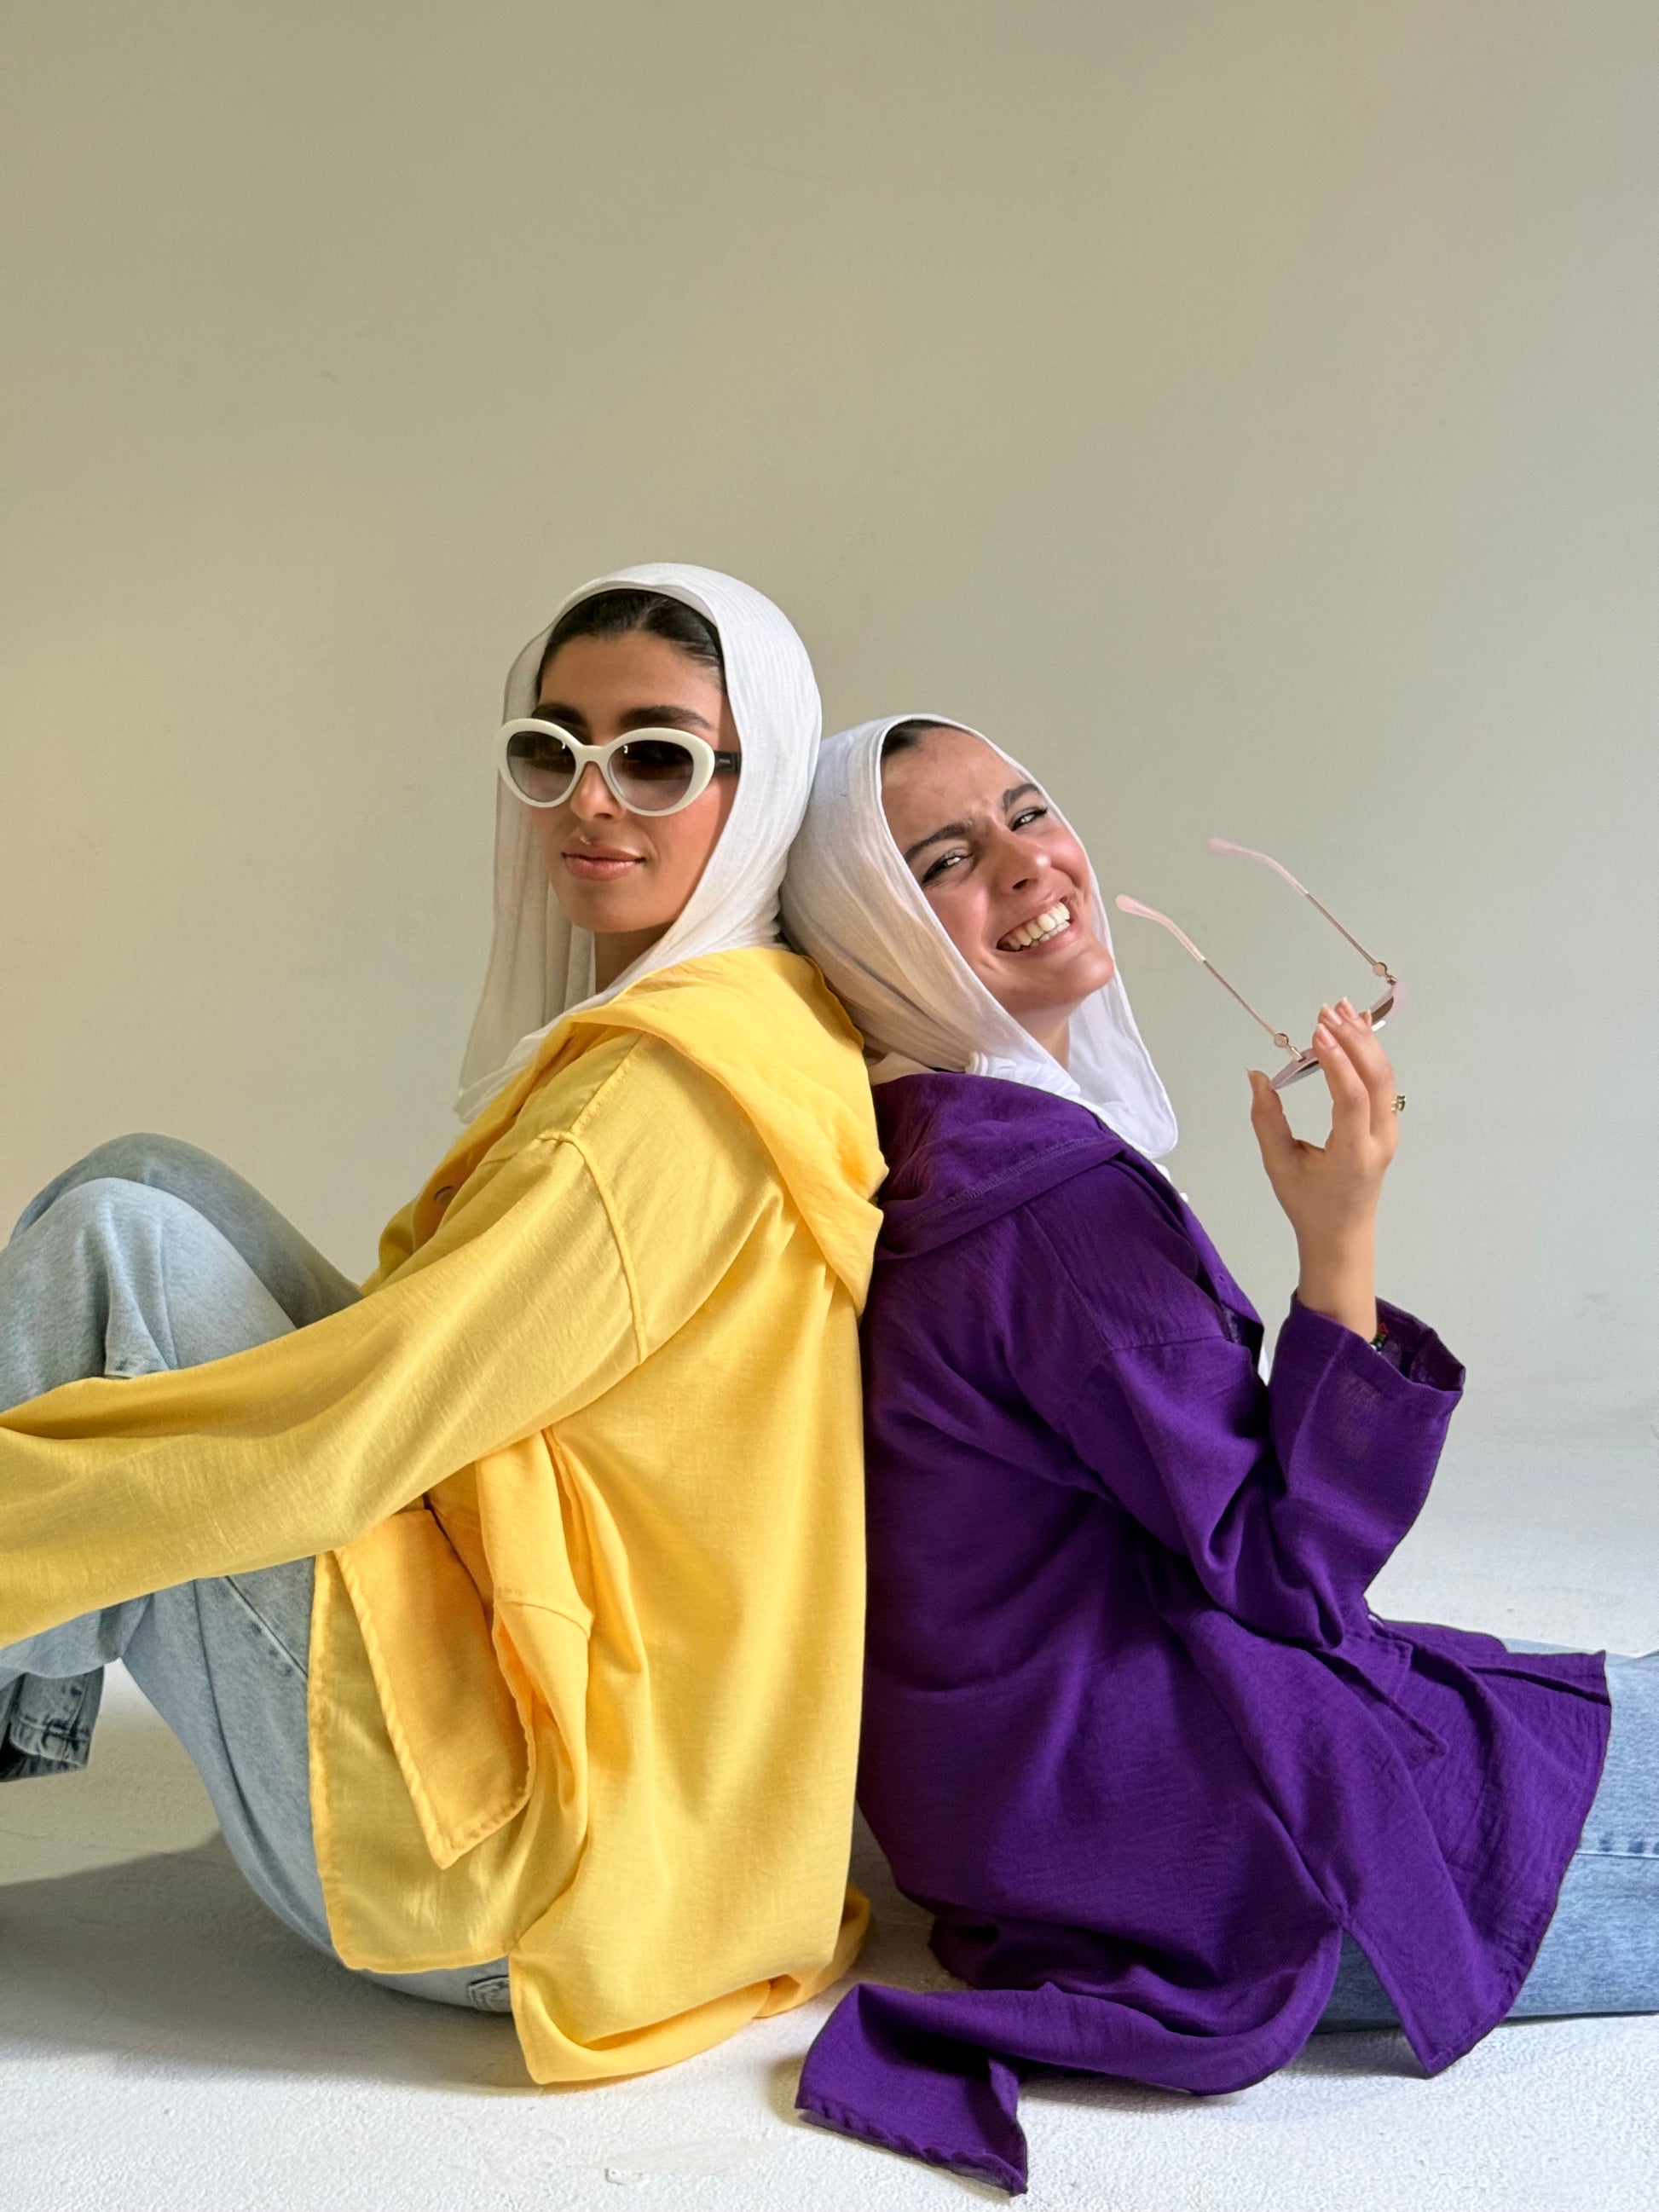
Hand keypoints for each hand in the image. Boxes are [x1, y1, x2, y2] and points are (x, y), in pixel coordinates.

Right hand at [1247, 997, 1399, 1339]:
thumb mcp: (1279, 1165)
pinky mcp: (1387, 1125)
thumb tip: (1257, 1076)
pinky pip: (1383, 1083)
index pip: (1351, 1099)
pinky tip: (1356, 1031)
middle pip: (1377, 1079)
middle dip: (1353, 1040)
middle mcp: (1379, 1140)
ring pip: (1385, 1077)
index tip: (1316, 1033)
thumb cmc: (1308, 1204)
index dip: (1337, 1063)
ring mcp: (1389, 1132)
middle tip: (1327, 1012)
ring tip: (1342, 1009)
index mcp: (1353, 1154)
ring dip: (1364, 1041)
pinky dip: (1370, 1054)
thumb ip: (1267, 1120)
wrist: (1342, 1235)